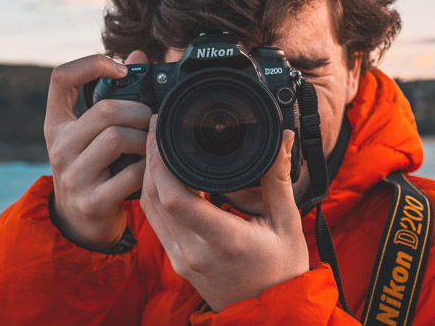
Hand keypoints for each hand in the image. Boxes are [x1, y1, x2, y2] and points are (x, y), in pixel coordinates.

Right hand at [44, 52, 151, 250]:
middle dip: (139, 111)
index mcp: (57, 124)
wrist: (80, 221)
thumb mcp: (93, 133)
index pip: (61, 77)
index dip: (92, 64)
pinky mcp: (92, 201)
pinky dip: (148, 168)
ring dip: (145, 139)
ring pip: (116, 138)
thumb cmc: (95, 166)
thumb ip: (114, 95)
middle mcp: (59, 147)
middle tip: (151, 119)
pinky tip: (151, 168)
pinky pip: (131, 173)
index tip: (122, 69)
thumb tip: (138, 55)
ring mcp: (72, 176)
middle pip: (104, 110)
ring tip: (151, 144)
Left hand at [141, 116, 308, 310]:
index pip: (175, 198)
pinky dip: (154, 195)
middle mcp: (194, 252)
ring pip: (150, 210)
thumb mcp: (287, 223)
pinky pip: (156, 223)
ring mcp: (182, 260)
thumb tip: (284, 139)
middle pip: (154, 198)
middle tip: (156, 127)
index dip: (161, 161)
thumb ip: (279, 178)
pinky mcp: (177, 262)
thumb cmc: (283, 271)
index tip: (162, 132)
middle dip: (150, 158)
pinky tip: (163, 175)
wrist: (271, 315)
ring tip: (156, 144)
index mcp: (223, 240)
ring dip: (147, 175)